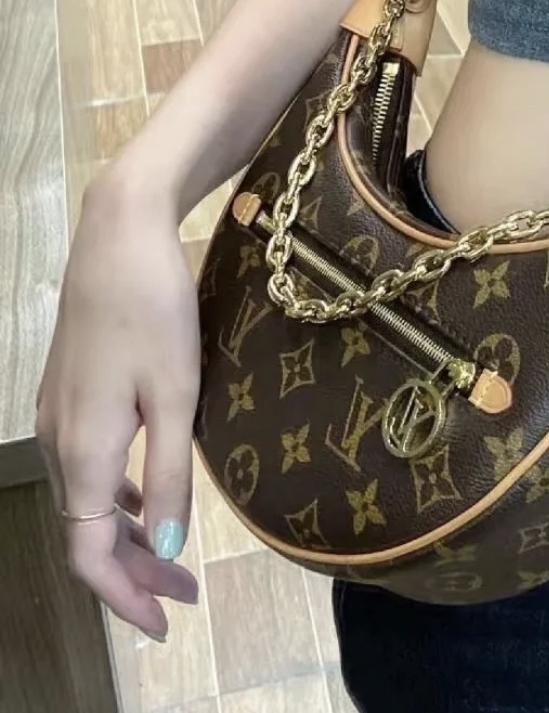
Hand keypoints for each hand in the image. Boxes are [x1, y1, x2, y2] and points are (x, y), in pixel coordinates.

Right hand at [36, 167, 201, 639]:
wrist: (120, 231)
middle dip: (133, 572)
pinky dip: (117, 494)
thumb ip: (171, 473)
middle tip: (185, 596)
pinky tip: (148, 492)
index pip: (89, 553)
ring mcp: (56, 413)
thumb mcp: (177, 393)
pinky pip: (86, 465)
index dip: (125, 596)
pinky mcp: (67, 389)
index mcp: (83, 449)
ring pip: (86, 500)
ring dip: (127, 534)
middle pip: (86, 533)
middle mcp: (57, 440)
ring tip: (176, 556)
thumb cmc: (155, 307)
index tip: (166, 623)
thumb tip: (170, 545)